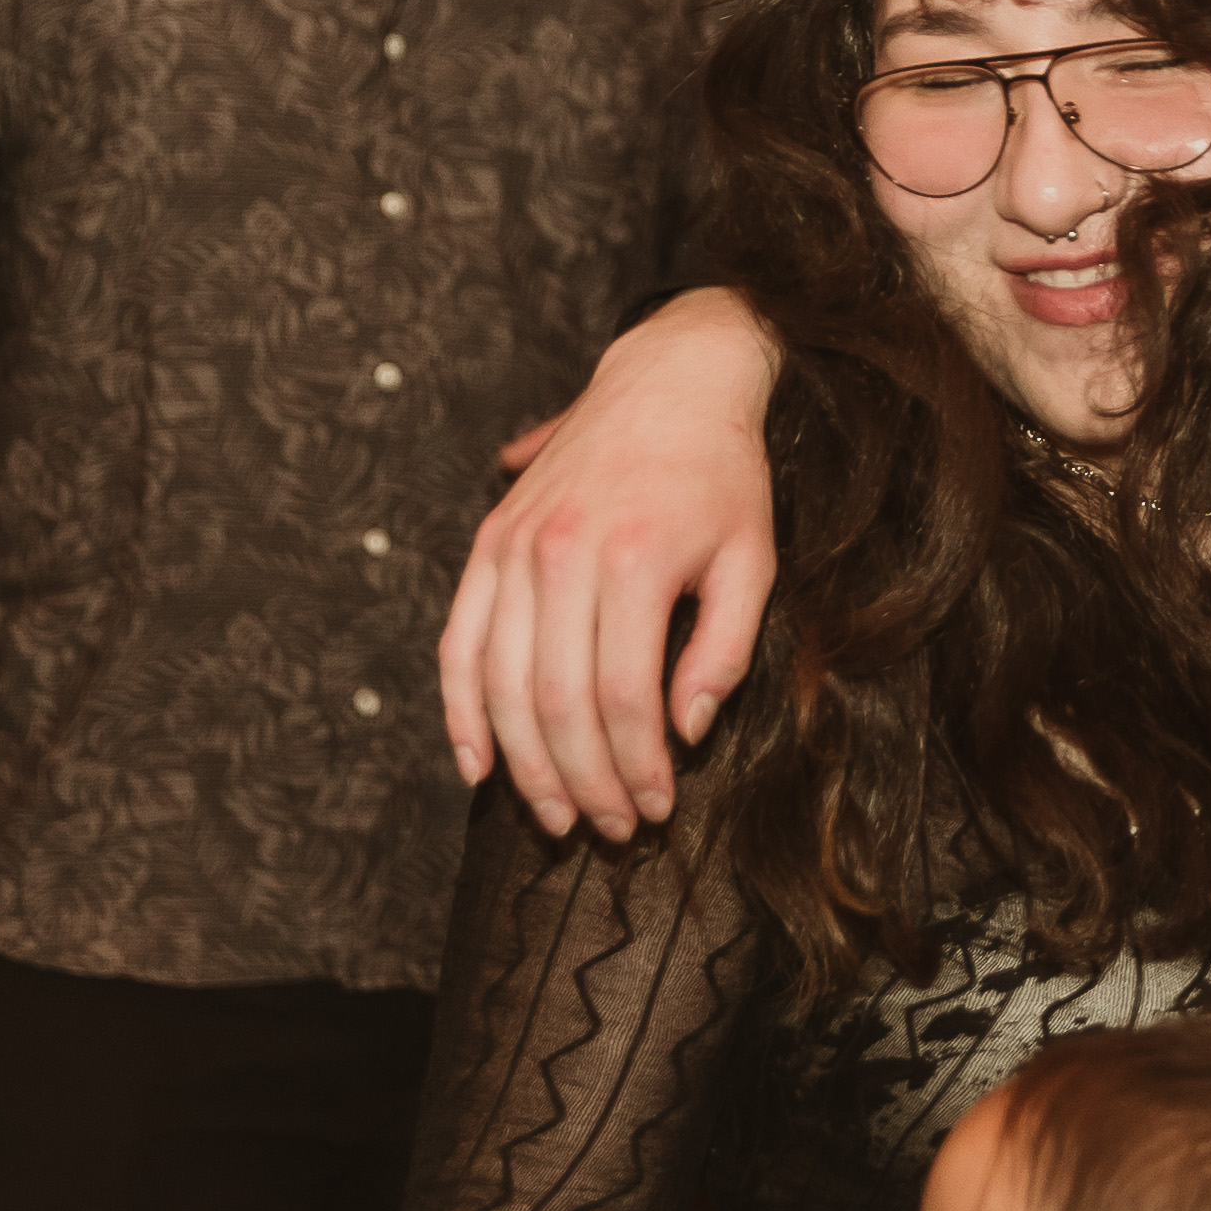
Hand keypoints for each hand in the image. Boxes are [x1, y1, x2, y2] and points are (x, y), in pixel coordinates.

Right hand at [443, 295, 783, 835]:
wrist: (671, 380)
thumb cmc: (723, 476)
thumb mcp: (753, 559)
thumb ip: (725, 650)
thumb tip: (684, 733)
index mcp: (633, 560)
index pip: (623, 698)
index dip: (636, 768)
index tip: (655, 809)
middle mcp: (561, 555)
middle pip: (555, 702)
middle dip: (582, 781)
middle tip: (609, 829)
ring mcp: (513, 548)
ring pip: (499, 683)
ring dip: (523, 765)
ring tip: (555, 815)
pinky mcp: (487, 544)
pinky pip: (458, 642)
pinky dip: (461, 711)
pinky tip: (479, 765)